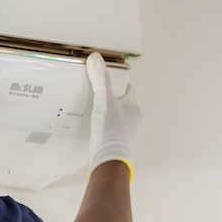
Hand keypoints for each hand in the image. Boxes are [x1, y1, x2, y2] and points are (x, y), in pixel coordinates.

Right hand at [85, 52, 140, 182]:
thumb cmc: (111, 134)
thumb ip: (100, 80)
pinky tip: (88, 123)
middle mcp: (131, 119)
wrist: (108, 162)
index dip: (115, 80)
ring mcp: (124, 131)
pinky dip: (99, 122)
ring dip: (102, 109)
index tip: (103, 76)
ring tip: (87, 105)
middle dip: (106, 95)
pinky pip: (107, 126)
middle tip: (91, 90)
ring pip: (113, 114)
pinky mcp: (114, 140)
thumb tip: (97, 59)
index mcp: (134, 108)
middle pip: (118, 100)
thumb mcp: (104, 102)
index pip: (126, 88)